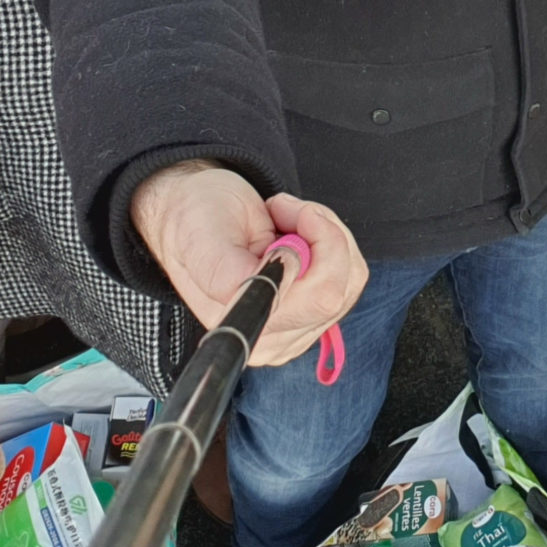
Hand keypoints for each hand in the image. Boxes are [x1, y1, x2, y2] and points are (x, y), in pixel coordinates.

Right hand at [130, 161, 366, 366]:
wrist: (196, 214)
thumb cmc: (195, 222)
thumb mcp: (202, 237)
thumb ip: (230, 268)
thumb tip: (276, 276)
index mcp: (245, 325)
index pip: (316, 301)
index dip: (314, 254)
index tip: (286, 220)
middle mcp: (273, 337)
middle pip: (338, 290)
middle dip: (319, 233)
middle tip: (283, 209)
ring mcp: (298, 327)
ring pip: (350, 279)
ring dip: (324, 233)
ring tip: (284, 217)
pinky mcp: (316, 312)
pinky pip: (351, 275)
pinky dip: (330, 241)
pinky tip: (297, 231)